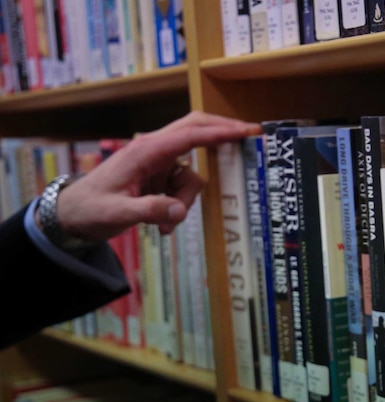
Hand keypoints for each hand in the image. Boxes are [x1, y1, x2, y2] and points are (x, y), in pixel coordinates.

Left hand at [50, 111, 260, 240]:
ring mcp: (158, 164)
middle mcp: (154, 151)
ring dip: (187, 201)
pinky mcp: (159, 177)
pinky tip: (163, 226)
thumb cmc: (91, 209)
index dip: (219, 132)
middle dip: (222, 133)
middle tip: (249, 136)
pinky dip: (179, 208)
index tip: (245, 130)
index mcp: (145, 151)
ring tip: (166, 224)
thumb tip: (179, 212)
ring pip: (192, 175)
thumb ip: (150, 211)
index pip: (189, 135)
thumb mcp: (118, 213)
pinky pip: (183, 189)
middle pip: (196, 130)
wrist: (72, 215)